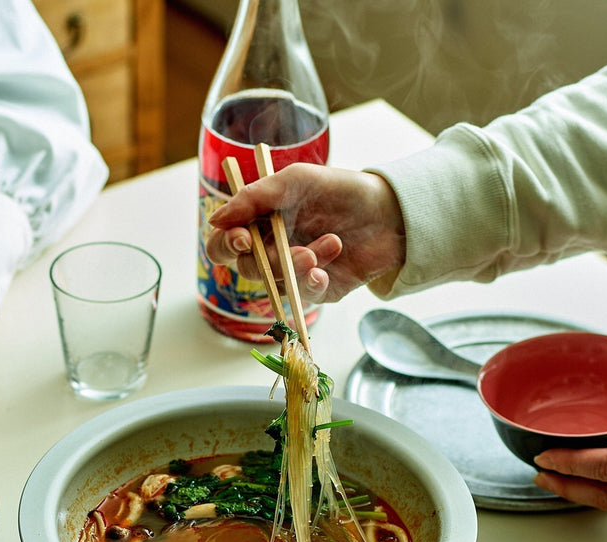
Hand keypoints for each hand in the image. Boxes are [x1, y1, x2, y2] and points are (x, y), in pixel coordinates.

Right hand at [206, 163, 406, 302]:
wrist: (391, 211)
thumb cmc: (342, 190)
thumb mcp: (298, 180)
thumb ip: (255, 196)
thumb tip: (215, 218)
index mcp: (259, 223)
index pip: (223, 243)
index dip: (224, 245)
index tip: (242, 238)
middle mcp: (272, 250)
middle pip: (247, 268)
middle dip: (270, 259)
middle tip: (294, 248)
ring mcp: (295, 272)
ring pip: (276, 284)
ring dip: (299, 265)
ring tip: (332, 242)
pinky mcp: (318, 289)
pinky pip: (303, 296)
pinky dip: (313, 281)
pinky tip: (329, 264)